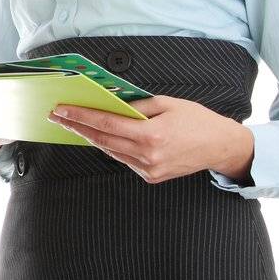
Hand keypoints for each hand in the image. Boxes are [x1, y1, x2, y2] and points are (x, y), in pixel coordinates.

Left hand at [48, 96, 254, 183]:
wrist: (221, 146)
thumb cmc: (198, 121)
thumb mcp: (168, 103)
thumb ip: (137, 105)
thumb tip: (112, 104)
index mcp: (152, 134)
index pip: (106, 124)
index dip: (81, 116)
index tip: (62, 109)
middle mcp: (148, 155)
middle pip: (102, 139)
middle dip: (77, 126)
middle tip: (58, 116)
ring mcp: (149, 169)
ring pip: (110, 151)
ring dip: (91, 137)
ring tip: (73, 124)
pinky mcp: (151, 176)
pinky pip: (123, 159)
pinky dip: (111, 147)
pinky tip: (100, 136)